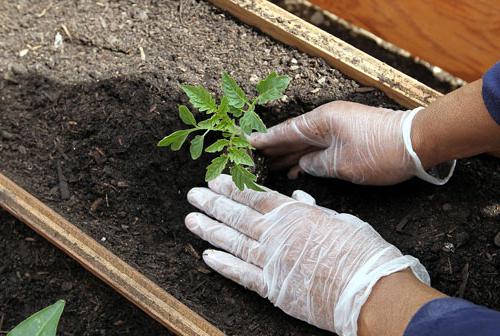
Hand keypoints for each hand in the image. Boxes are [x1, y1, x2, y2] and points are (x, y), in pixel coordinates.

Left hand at [185, 175, 428, 334]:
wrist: (368, 289)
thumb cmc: (359, 251)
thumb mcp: (339, 219)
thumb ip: (313, 210)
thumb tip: (298, 199)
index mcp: (292, 215)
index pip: (254, 197)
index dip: (232, 187)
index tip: (215, 179)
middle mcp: (275, 236)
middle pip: (237, 217)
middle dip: (213, 204)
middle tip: (194, 194)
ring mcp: (271, 262)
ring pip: (233, 242)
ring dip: (210, 230)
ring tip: (192, 220)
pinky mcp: (272, 288)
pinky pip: (242, 275)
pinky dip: (223, 266)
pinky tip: (207, 256)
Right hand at [250, 101, 454, 184]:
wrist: (417, 143)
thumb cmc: (380, 152)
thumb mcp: (342, 164)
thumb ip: (316, 165)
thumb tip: (303, 165)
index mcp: (321, 121)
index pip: (285, 132)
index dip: (266, 140)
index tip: (247, 142)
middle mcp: (326, 121)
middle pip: (293, 136)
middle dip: (274, 149)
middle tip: (253, 159)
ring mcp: (337, 128)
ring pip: (306, 143)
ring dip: (289, 155)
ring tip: (270, 167)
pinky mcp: (347, 137)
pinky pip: (319, 147)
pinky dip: (307, 158)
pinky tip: (297, 169)